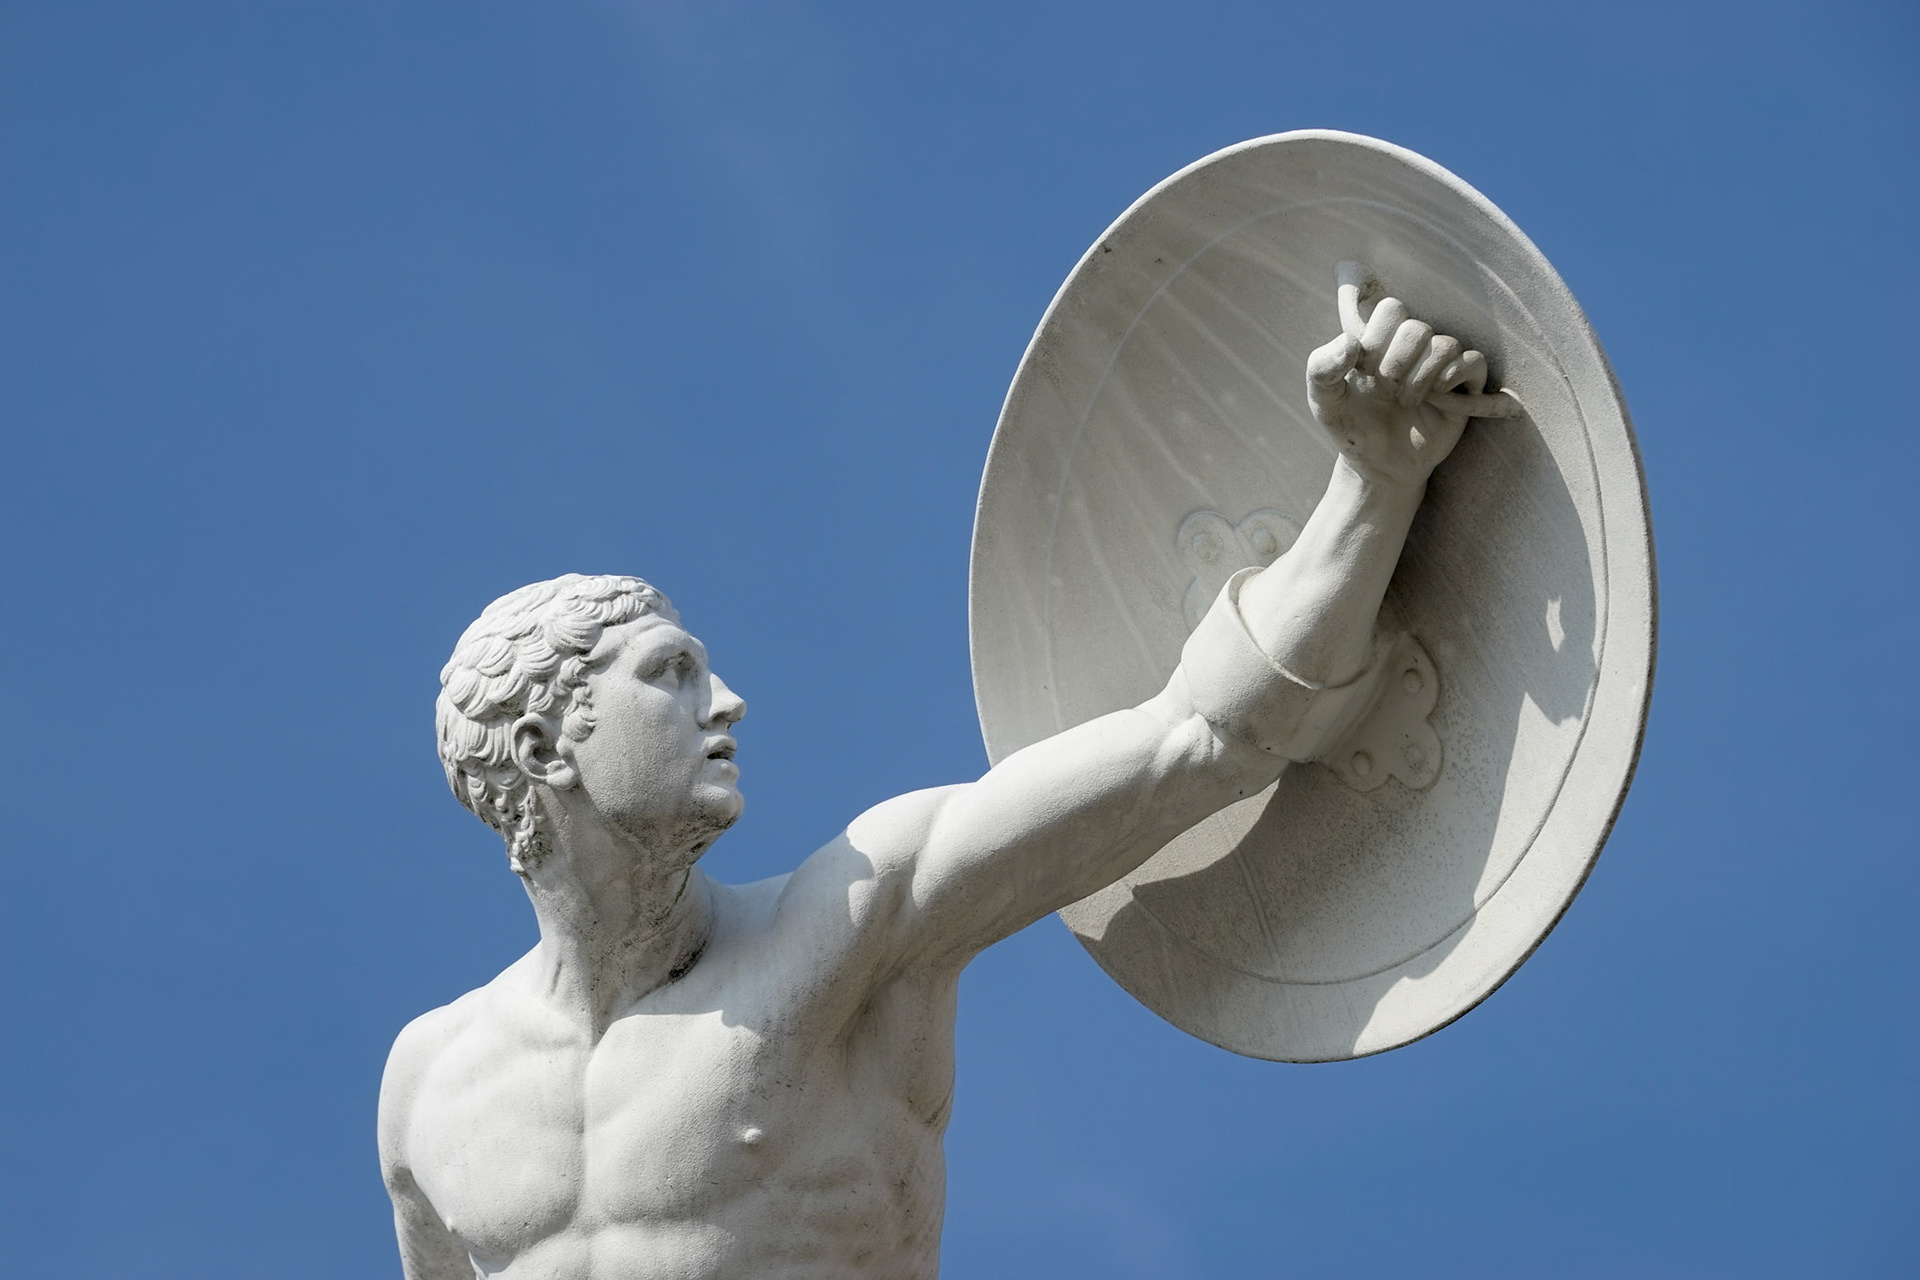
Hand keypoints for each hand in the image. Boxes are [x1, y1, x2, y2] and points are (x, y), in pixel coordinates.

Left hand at [1304, 265, 1488, 490]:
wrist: (1379, 467)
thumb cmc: (1352, 429)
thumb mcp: (1325, 403)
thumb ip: (1321, 370)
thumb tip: (1349, 343)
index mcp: (1382, 341)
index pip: (1392, 310)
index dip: (1377, 340)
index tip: (1363, 372)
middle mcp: (1414, 349)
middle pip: (1418, 328)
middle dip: (1397, 362)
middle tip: (1385, 390)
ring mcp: (1440, 366)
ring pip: (1446, 344)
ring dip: (1422, 376)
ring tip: (1406, 402)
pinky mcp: (1464, 387)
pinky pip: (1474, 361)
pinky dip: (1454, 376)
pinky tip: (1437, 396)